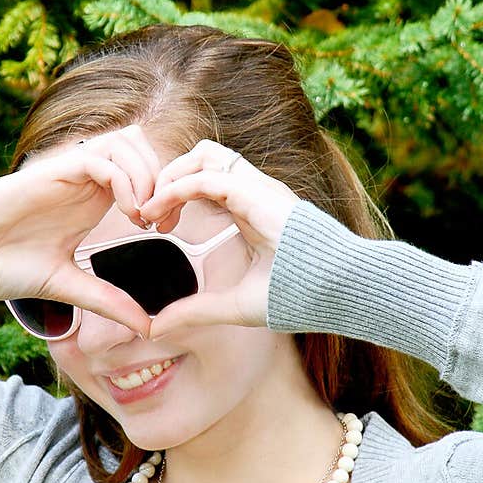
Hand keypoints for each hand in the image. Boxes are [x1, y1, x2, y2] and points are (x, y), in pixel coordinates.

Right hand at [0, 124, 159, 333]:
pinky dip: (125, 180)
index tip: (168, 229)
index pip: (144, 168)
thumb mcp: (71, 286)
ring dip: (147, 176)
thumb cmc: (7, 265)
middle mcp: (85, 178)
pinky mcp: (52, 171)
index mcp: (93, 197)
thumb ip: (108, 300)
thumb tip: (148, 326)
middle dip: (163, 180)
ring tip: (145, 218)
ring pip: (127, 142)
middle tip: (164, 222)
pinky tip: (127, 214)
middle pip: (143, 146)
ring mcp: (70, 171)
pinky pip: (101, 157)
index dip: (165, 192)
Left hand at [140, 140, 299, 337]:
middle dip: (168, 178)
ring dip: (171, 175)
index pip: (206, 181)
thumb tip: (154, 328)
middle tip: (147, 215)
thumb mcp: (232, 306)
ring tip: (151, 209)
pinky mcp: (256, 193)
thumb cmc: (296, 296)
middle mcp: (254, 192)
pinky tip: (159, 211)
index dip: (175, 195)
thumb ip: (194, 311)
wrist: (335, 291)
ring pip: (204, 154)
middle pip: (201, 158)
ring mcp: (257, 188)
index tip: (156, 226)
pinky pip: (208, 176)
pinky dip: (178, 188)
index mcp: (252, 210)